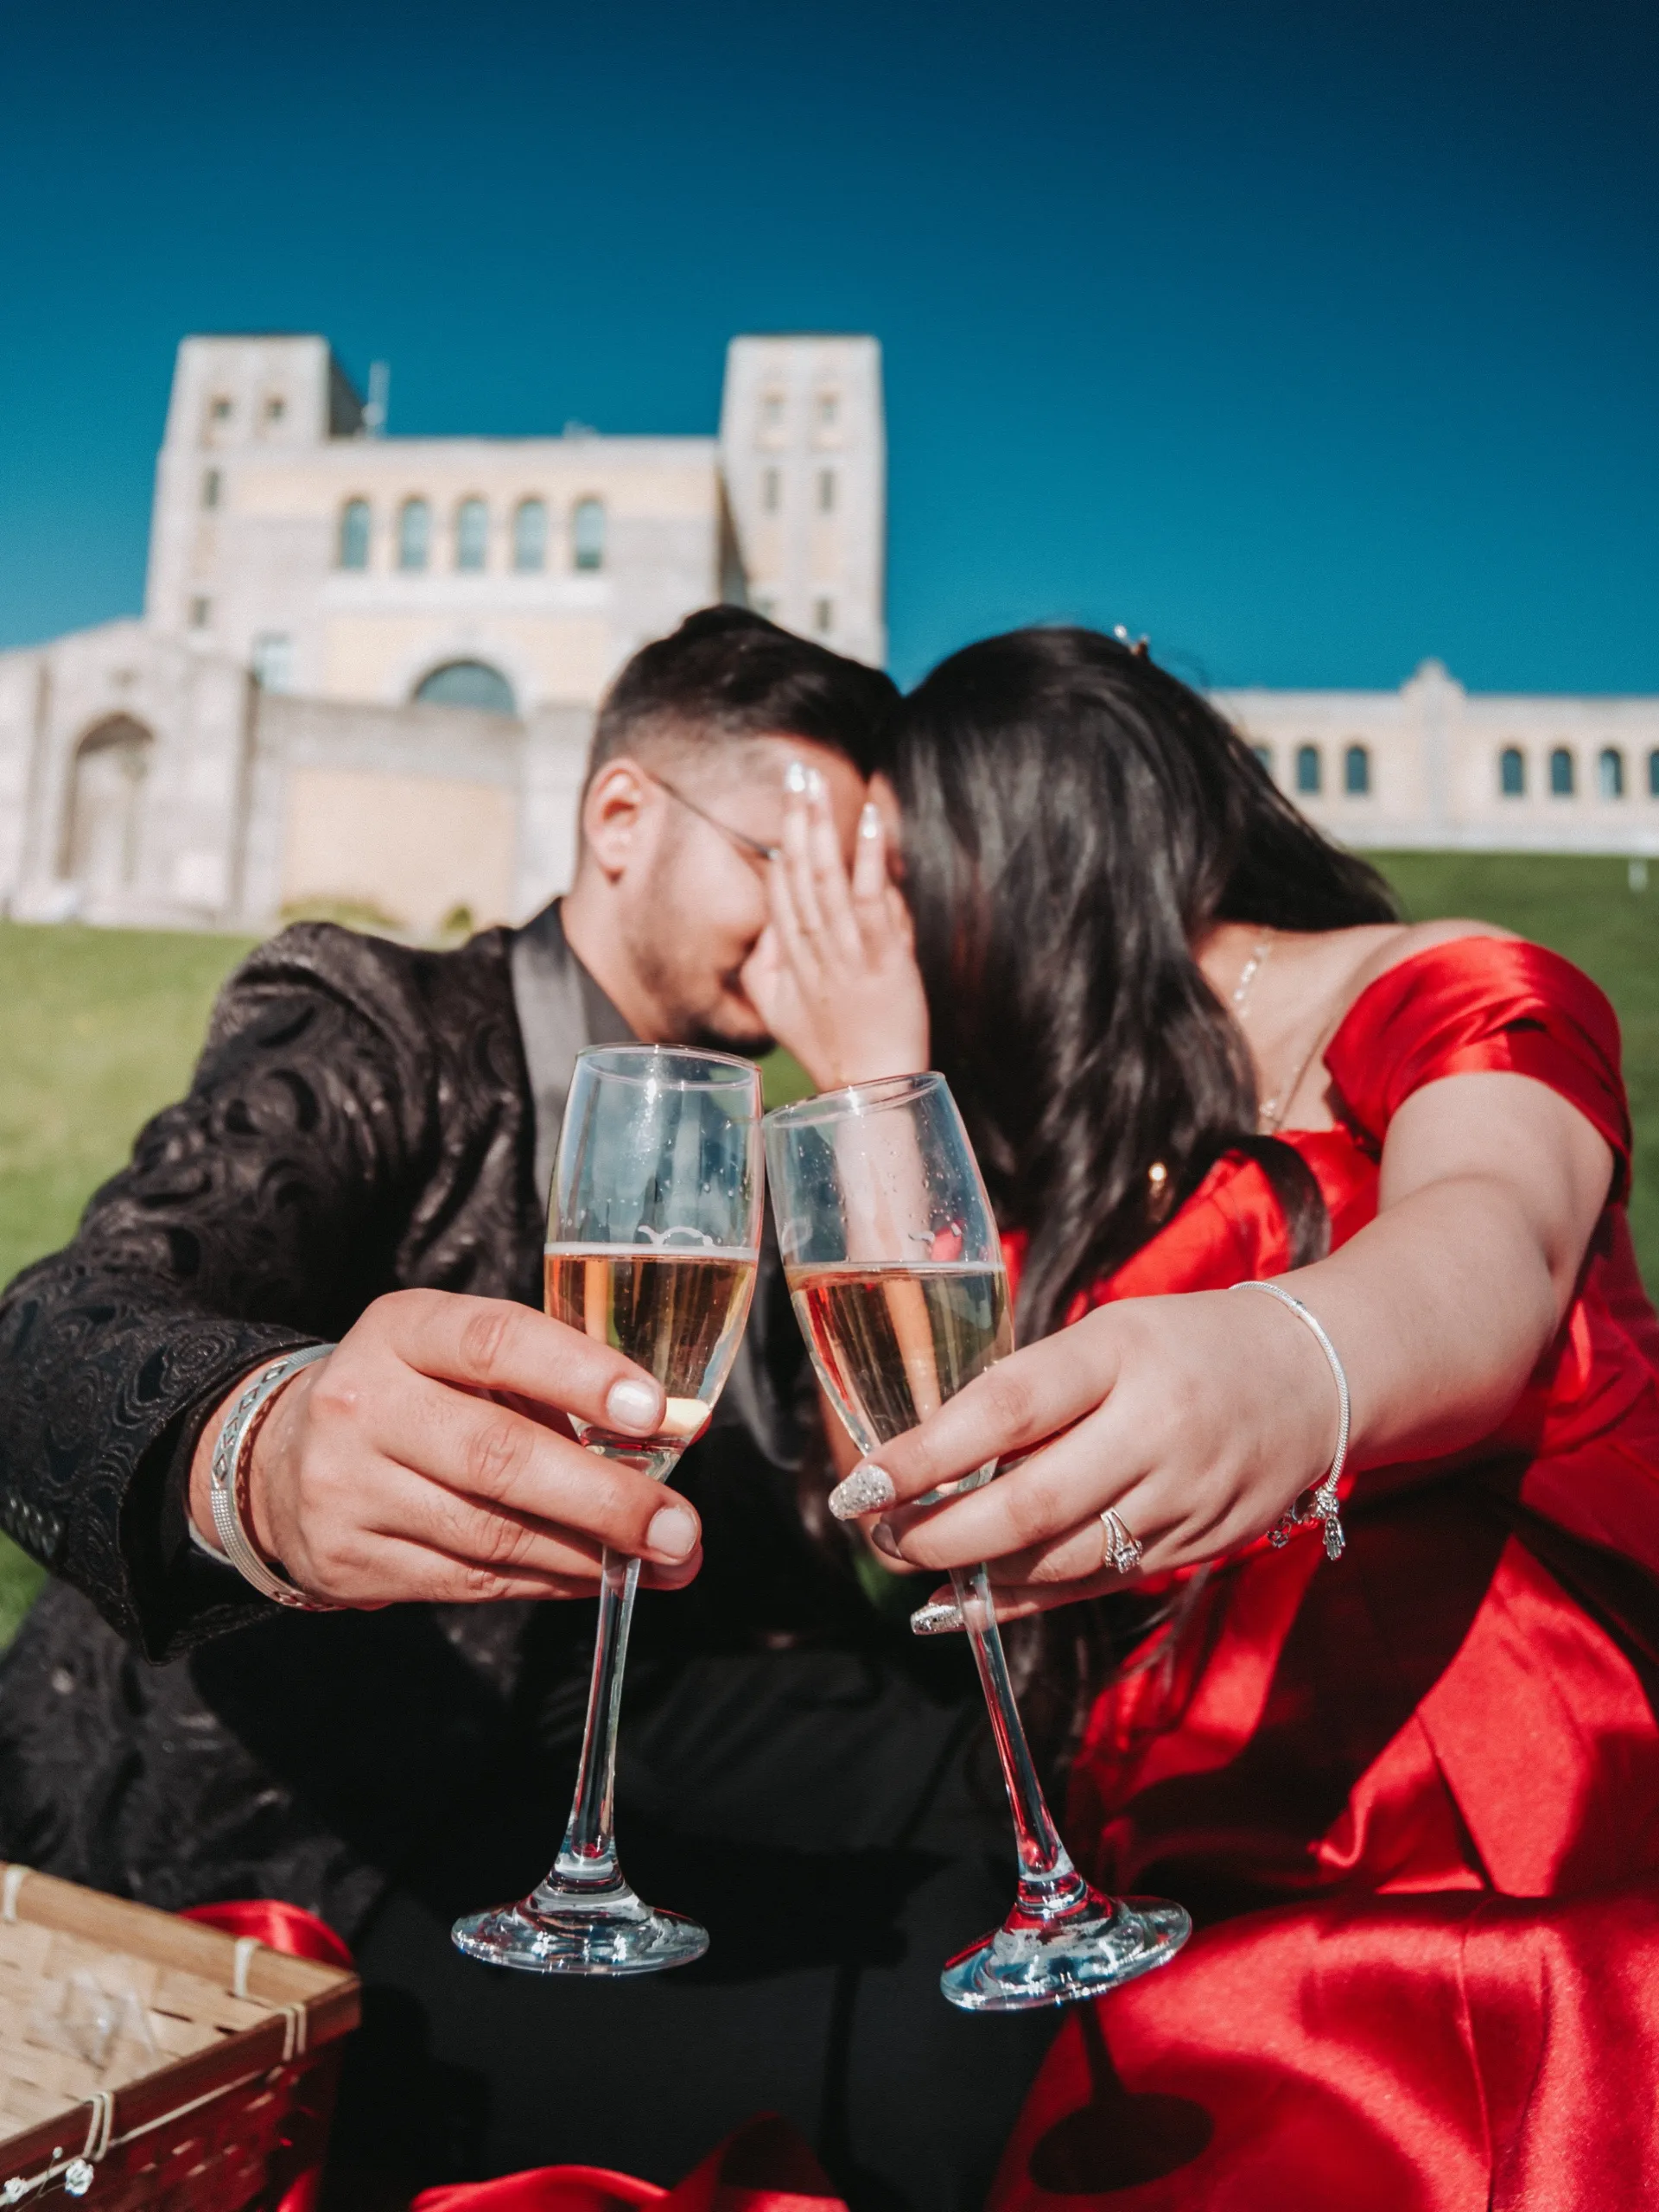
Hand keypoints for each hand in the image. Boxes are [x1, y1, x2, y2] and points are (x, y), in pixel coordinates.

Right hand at [188, 1290, 703, 1606]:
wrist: (281, 1458)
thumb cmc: (414, 1395)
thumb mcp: (463, 1358)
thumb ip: (557, 1383)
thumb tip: (674, 1429)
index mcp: (402, 1329)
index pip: (497, 1342)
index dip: (580, 1375)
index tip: (652, 1413)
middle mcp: (363, 1403)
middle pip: (498, 1456)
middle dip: (605, 1498)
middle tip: (681, 1527)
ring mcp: (346, 1487)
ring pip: (490, 1533)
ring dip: (590, 1554)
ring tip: (662, 1560)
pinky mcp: (347, 1560)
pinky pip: (469, 1581)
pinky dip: (547, 1582)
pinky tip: (597, 1576)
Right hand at [740, 765, 929, 1090]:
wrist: (869, 1088)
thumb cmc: (829, 1049)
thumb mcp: (776, 1010)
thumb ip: (767, 964)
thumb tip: (766, 923)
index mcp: (788, 959)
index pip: (779, 891)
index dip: (781, 843)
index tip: (785, 802)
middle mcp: (811, 951)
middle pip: (797, 873)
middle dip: (796, 819)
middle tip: (796, 772)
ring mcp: (846, 954)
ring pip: (827, 880)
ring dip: (823, 827)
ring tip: (817, 784)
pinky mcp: (883, 961)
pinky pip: (872, 901)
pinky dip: (869, 860)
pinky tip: (869, 823)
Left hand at [834, 1289, 1339, 1622]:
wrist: (1318, 1377)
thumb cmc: (1187, 1344)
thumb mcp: (1108, 1334)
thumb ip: (1032, 1388)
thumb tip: (929, 1450)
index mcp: (1122, 1354)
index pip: (1008, 1408)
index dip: (925, 1454)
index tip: (862, 1480)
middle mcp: (1157, 1430)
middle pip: (1030, 1506)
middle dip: (938, 1532)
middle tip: (877, 1531)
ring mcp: (1182, 1499)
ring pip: (1058, 1561)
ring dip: (972, 1572)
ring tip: (911, 1556)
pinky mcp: (1197, 1549)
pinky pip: (1093, 1587)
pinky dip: (1020, 1601)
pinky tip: (964, 1601)